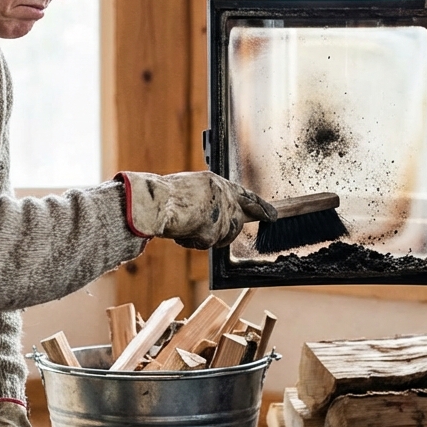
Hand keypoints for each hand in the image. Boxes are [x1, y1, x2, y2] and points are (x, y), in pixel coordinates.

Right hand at [117, 171, 277, 249]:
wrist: (153, 203)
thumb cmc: (164, 195)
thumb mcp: (191, 188)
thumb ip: (209, 198)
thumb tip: (217, 214)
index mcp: (217, 182)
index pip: (247, 196)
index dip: (261, 207)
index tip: (273, 216)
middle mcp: (223, 195)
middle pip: (236, 224)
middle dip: (224, 232)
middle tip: (205, 232)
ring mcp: (220, 214)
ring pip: (222, 237)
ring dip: (204, 237)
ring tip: (184, 225)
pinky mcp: (212, 230)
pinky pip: (205, 244)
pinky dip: (191, 242)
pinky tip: (180, 232)